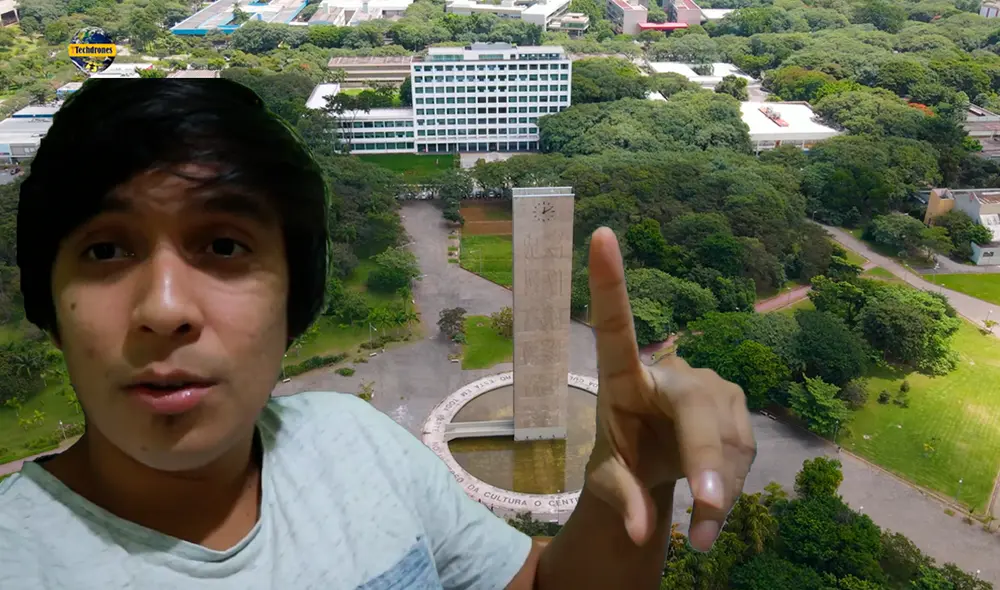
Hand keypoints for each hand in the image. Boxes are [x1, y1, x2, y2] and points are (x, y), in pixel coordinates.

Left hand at [582, 227, 756, 551]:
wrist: (656, 460)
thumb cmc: (622, 454)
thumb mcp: (610, 480)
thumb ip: (620, 501)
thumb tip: (639, 534)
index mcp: (622, 376)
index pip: (616, 325)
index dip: (610, 281)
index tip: (599, 232)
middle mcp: (673, 372)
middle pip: (698, 410)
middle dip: (707, 461)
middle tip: (708, 507)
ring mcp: (712, 385)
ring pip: (730, 443)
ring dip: (722, 492)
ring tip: (702, 531)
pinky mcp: (738, 406)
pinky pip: (745, 453)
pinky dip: (734, 489)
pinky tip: (717, 507)